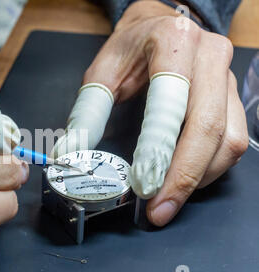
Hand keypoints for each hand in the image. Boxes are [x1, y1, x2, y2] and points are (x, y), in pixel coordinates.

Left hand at [52, 1, 247, 225]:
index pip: (171, 103)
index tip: (142, 184)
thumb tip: (72, 153)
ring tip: (167, 201)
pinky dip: (209, 169)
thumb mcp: (102, 71)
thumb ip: (89, 110)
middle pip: (209, 128)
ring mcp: (226, 79)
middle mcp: (210, 57)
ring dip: (199, 178)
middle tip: (159, 209)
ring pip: (228, 140)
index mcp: (174, 42)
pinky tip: (183, 182)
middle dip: (183, 176)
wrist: (158, 27)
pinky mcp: (232, 99)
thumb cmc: (130, 48)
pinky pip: (233, 142)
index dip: (158, 149)